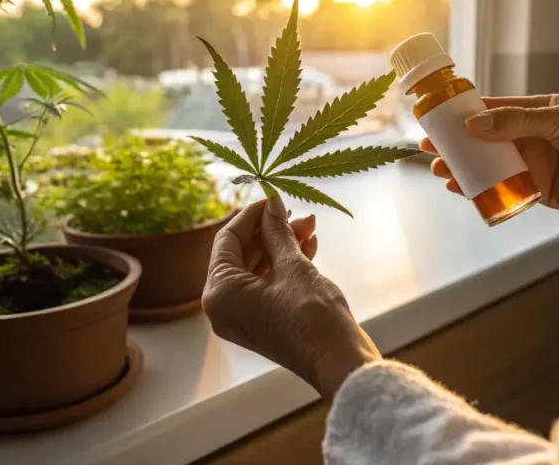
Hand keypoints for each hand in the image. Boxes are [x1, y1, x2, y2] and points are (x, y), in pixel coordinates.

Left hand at [202, 196, 380, 398]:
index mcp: (219, 293)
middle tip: (297, 212)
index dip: (252, 215)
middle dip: (271, 230)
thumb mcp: (293, 266)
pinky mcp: (262, 321)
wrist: (338, 361)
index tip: (274, 197)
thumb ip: (277, 233)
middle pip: (242, 254)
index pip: (227, 240)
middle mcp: (223, 307)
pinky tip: (308, 246)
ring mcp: (242, 316)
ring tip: (309, 226)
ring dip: (282, 245)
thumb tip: (272, 206)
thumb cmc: (313, 317)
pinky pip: (266, 284)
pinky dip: (284, 265)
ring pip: (257, 268)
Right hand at [421, 94, 558, 236]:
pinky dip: (480, 190)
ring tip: (439, 170)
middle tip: (429, 147)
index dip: (466, 112)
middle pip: (485, 139)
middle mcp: (533, 137)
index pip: (495, 108)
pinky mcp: (537, 191)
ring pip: (489, 164)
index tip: (439, 116)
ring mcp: (534, 164)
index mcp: (540, 111)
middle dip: (457, 143)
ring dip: (463, 167)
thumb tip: (475, 123)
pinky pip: (502, 188)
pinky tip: (461, 189)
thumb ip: (518, 123)